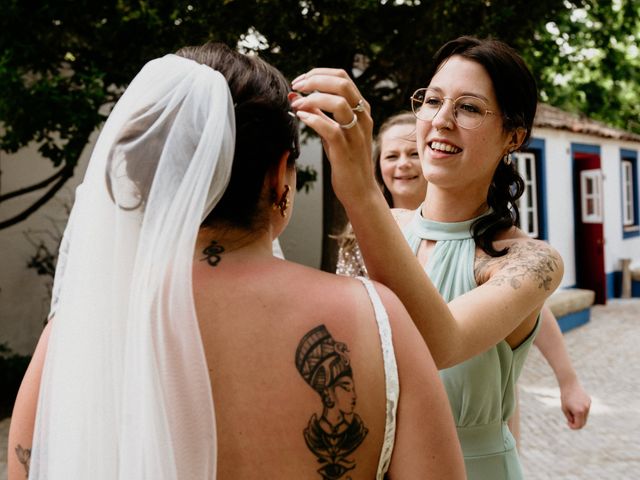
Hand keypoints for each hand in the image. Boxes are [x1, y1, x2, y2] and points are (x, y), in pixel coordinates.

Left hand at [290, 69, 376, 204]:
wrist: (360, 191)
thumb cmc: (345, 160)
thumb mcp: (332, 132)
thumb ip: (317, 113)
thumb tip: (295, 96)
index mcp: (361, 109)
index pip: (342, 77)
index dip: (319, 73)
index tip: (300, 80)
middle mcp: (362, 118)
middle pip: (342, 83)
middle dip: (315, 80)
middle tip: (296, 86)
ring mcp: (356, 134)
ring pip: (339, 103)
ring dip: (313, 98)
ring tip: (296, 103)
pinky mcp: (346, 151)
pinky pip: (331, 130)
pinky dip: (313, 119)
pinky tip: (301, 117)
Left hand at [559, 377, 590, 428]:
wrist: (569, 384)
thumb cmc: (565, 396)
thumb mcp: (564, 409)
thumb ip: (570, 418)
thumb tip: (575, 424)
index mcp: (579, 412)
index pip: (579, 425)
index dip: (573, 427)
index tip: (568, 423)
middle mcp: (586, 409)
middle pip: (583, 422)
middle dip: (577, 423)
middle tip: (569, 420)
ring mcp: (588, 405)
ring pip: (585, 416)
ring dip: (579, 416)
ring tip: (571, 408)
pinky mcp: (589, 400)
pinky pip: (586, 409)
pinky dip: (581, 410)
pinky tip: (575, 403)